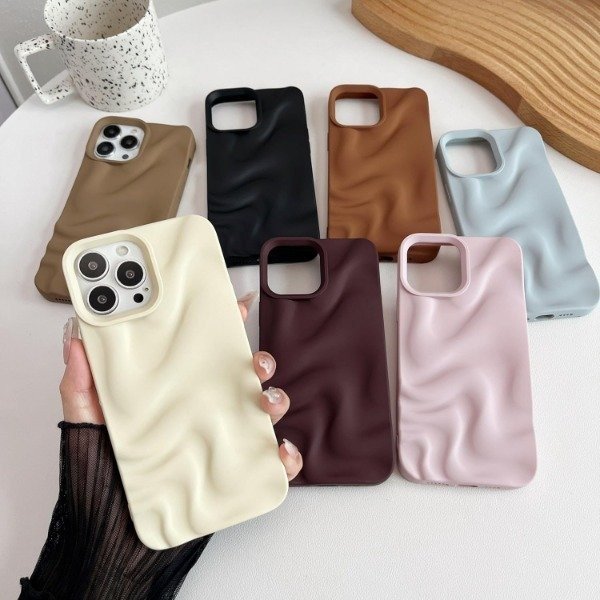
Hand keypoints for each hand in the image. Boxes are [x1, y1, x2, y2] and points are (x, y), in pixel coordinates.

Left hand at [59, 291, 302, 479]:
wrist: (110, 535)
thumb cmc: (99, 475)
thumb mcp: (85, 423)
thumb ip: (82, 383)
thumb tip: (76, 339)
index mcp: (175, 393)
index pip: (205, 353)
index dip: (225, 326)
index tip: (237, 308)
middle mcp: (203, 413)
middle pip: (245, 378)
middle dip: (261, 362)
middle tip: (255, 364)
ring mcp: (221, 442)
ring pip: (265, 412)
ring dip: (276, 401)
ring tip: (265, 404)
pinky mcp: (233, 475)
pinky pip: (269, 463)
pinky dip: (285, 456)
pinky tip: (279, 452)